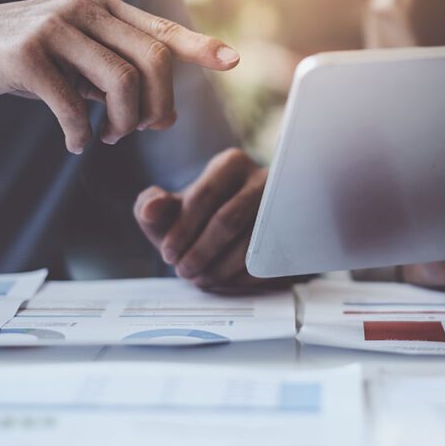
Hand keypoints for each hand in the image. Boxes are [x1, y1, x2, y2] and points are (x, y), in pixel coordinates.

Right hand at [0, 0, 238, 151]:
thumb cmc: (19, 57)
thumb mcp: (73, 57)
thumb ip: (116, 73)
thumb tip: (163, 112)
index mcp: (102, 5)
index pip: (162, 29)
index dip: (200, 47)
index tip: (232, 62)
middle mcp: (84, 6)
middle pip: (153, 62)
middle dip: (157, 107)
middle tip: (138, 131)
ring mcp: (54, 25)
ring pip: (122, 83)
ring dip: (123, 124)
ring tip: (106, 138)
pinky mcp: (25, 53)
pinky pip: (74, 105)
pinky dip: (81, 134)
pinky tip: (76, 143)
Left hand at [134, 148, 283, 291]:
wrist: (235, 232)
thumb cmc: (197, 218)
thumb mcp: (168, 209)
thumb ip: (150, 205)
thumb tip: (151, 208)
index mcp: (231, 164)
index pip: (204, 196)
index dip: (182, 230)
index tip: (168, 255)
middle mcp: (263, 178)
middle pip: (228, 220)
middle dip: (200, 252)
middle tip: (183, 271)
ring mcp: (283, 206)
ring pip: (251, 243)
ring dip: (220, 269)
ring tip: (200, 279)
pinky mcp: (294, 234)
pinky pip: (269, 260)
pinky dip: (242, 277)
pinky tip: (224, 281)